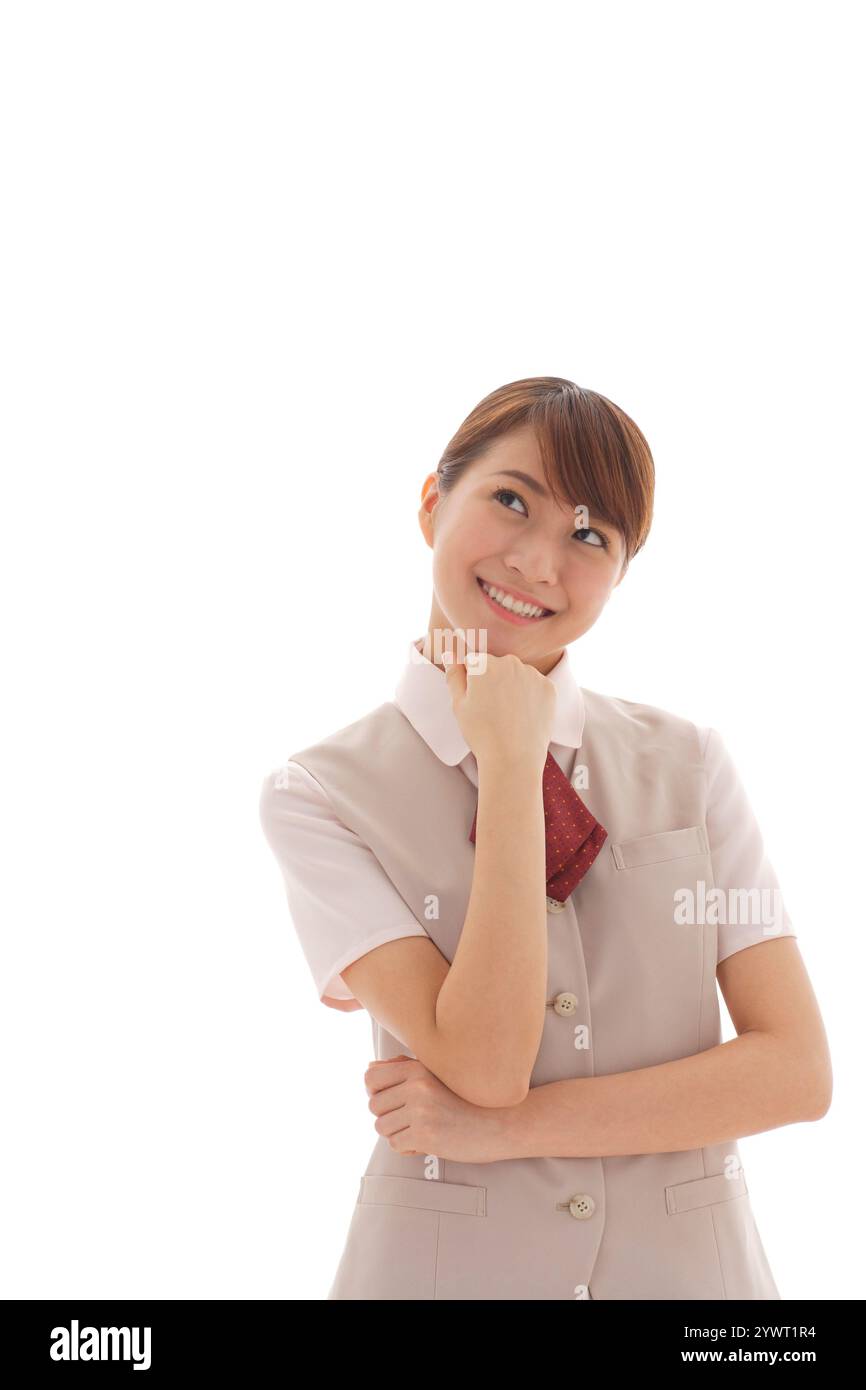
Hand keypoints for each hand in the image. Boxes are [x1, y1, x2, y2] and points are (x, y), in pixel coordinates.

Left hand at [364, 1055, 509, 1162]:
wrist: (500, 1122)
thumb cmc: (467, 1099)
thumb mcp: (437, 1075)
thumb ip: (404, 1068)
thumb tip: (371, 1067)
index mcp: (417, 1069)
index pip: (370, 1077)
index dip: (375, 1091)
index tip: (391, 1101)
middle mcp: (416, 1086)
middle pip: (374, 1105)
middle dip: (388, 1116)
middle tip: (411, 1120)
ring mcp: (420, 1111)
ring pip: (382, 1127)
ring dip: (398, 1133)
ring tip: (421, 1130)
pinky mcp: (425, 1135)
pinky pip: (396, 1144)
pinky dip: (408, 1147)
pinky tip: (427, 1142)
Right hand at [443, 650, 553, 770]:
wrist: (513, 759)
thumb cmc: (481, 733)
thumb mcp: (459, 705)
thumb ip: (454, 674)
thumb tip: (450, 653)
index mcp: (483, 663)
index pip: (473, 662)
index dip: (472, 682)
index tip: (476, 701)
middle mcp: (509, 662)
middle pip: (496, 665)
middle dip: (492, 681)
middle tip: (491, 710)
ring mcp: (532, 674)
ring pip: (517, 674)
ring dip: (512, 687)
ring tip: (508, 715)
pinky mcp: (548, 687)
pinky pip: (535, 685)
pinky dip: (530, 696)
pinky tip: (523, 715)